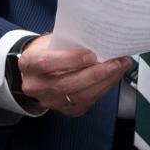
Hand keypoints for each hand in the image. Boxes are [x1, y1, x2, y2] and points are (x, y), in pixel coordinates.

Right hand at [15, 34, 131, 116]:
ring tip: (120, 67)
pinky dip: (102, 89)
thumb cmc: (44, 50)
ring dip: (104, 82)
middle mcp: (37, 86)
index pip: (47, 63)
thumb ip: (66, 42)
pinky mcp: (64, 110)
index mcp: (29, 64)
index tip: (91, 54)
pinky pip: (86, 102)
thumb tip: (95, 39)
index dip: (70, 60)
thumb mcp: (48, 40)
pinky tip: (112, 78)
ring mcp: (50, 101)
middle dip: (95, 73)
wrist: (35, 71)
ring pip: (79, 96)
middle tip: (116, 61)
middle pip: (67, 84)